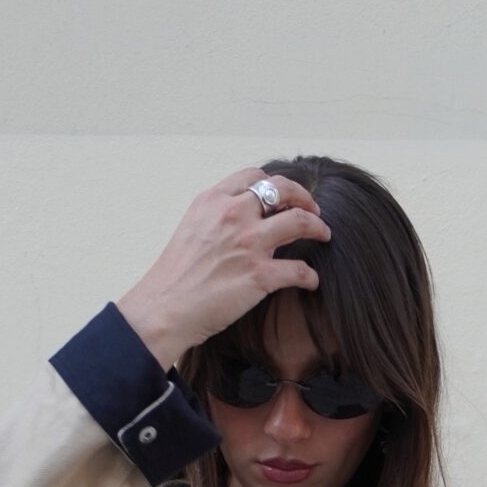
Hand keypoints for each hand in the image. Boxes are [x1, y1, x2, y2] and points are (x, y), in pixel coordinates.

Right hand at [116, 170, 331, 370]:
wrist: (163, 309)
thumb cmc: (174, 278)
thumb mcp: (191, 229)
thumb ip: (217, 218)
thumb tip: (239, 219)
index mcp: (213, 201)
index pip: (255, 177)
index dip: (276, 185)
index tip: (285, 197)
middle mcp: (232, 215)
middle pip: (284, 190)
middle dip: (304, 197)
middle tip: (313, 211)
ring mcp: (248, 243)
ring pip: (301, 222)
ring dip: (318, 228)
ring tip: (324, 235)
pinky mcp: (259, 275)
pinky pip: (299, 270)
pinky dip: (310, 275)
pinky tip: (311, 280)